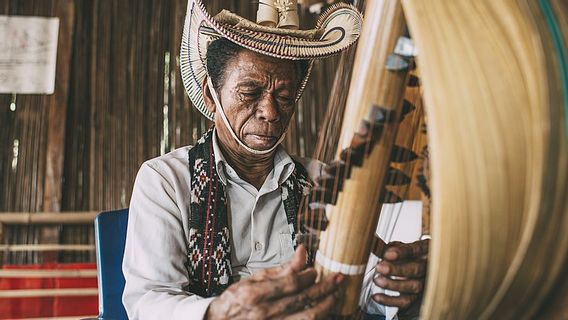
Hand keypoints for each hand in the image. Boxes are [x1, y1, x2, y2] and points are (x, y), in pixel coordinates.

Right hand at [206, 245, 343, 319]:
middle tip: (338, 279)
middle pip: (303, 300)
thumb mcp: (252, 280)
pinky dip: (314, 319)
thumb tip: (302, 252)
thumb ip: (280, 269)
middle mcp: (264, 312)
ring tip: (335, 296)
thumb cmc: (234, 302)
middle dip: (325, 289)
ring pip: (306, 318)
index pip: (291, 283)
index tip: (316, 271)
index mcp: (255, 294)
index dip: (309, 276)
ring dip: (325, 306)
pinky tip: (322, 312)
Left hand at [373, 239, 428, 313]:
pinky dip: (390, 300)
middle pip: (416, 269)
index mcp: (425, 250)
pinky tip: (377, 296)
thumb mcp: (398, 247)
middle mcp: (427, 266)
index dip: (402, 252)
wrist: (416, 269)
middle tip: (380, 268)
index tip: (387, 254)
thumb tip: (374, 245)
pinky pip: (406, 301)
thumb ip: (387, 247)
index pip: (416, 250)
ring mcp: (424, 282)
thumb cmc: (407, 255)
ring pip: (413, 286)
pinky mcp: (417, 297)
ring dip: (393, 284)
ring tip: (377, 280)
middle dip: (397, 269)